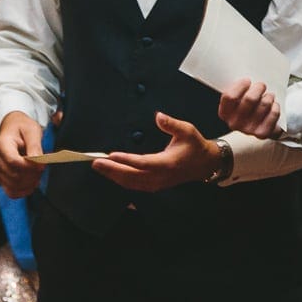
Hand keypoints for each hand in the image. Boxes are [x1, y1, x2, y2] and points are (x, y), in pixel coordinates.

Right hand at [0, 112, 45, 198]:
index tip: (42, 165)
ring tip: (38, 174)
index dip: (29, 166)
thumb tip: (38, 163)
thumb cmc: (23, 128)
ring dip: (30, 183)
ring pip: (13, 185)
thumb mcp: (32, 130)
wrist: (13, 129)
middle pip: (14, 176)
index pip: (13, 162)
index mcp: (2, 145)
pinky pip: (11, 192)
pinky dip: (24, 191)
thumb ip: (35, 146)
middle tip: (42, 167)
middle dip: (32, 175)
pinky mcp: (2, 177)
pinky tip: (33, 183)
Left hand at [94, 113, 223, 190]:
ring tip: (99, 167)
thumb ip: (172, 124)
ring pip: (131, 183)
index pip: (143, 163)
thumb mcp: (187, 130)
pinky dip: (121, 180)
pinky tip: (111, 174)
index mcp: (168, 163)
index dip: (126, 160)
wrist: (205, 164)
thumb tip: (158, 116)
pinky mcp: (155, 185)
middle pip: (132, 176)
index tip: (111, 155)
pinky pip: (134, 185)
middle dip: (112, 170)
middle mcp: (161, 176)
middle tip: (96, 162)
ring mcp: (157, 183)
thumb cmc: (195, 146)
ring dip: (114, 176)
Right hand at [217, 78, 279, 137]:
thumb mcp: (237, 97)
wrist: (257, 125)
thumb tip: (244, 69)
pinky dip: (275, 106)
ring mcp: (248, 130)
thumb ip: (237, 88)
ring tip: (268, 96)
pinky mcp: (262, 133)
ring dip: (269, 96)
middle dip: (259, 88)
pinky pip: (273, 113)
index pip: (230, 96)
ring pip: (264, 104)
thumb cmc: (246, 106)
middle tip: (261, 85)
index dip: (240, 86)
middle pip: (250, 99)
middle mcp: (234, 123)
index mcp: (224, 112)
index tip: (247, 81)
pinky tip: (272, 106)